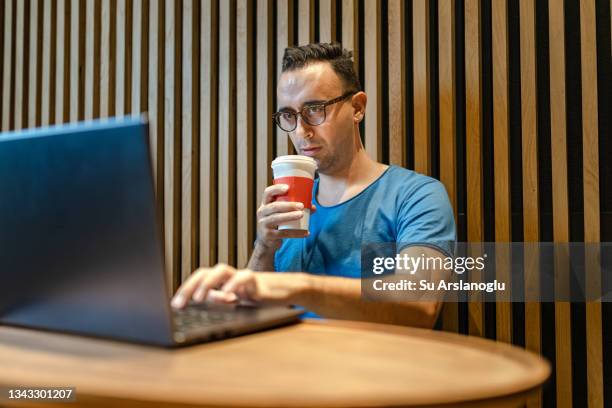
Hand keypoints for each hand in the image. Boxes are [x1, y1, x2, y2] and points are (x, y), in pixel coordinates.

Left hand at [170, 263, 310, 308]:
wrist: (287, 291)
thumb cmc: (261, 296)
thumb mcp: (238, 302)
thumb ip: (221, 301)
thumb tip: (203, 300)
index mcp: (224, 282)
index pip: (200, 279)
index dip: (185, 289)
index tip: (174, 305)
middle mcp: (230, 277)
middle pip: (205, 272)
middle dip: (189, 286)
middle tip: (179, 304)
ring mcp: (243, 277)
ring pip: (221, 270)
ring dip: (207, 284)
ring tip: (198, 298)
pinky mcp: (257, 282)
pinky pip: (244, 278)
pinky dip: (234, 285)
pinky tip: (228, 297)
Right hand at [256, 184, 316, 249]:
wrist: (266, 242)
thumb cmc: (276, 223)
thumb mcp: (281, 214)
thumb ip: (295, 209)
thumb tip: (313, 207)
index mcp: (265, 204)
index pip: (267, 193)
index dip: (276, 189)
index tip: (288, 188)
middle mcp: (262, 213)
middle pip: (274, 206)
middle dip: (288, 205)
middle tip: (301, 205)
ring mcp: (263, 224)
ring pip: (277, 218)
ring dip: (290, 216)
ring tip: (301, 215)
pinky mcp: (268, 235)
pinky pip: (283, 233)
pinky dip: (296, 233)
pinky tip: (306, 232)